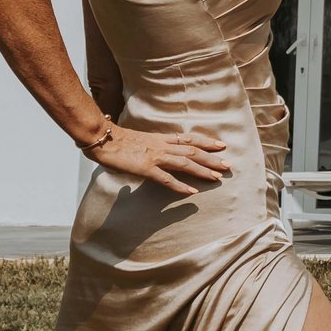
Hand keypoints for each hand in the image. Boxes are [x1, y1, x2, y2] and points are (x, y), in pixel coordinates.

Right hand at [94, 121, 229, 196]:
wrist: (101, 139)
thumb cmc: (116, 141)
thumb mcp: (139, 141)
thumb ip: (150, 147)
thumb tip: (155, 156)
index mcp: (160, 138)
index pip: (189, 139)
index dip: (206, 141)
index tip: (221, 144)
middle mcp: (162, 146)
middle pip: (193, 151)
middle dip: (212, 158)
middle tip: (228, 165)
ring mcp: (155, 156)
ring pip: (185, 163)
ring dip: (202, 170)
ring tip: (217, 177)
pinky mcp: (146, 168)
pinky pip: (167, 179)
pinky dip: (180, 185)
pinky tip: (191, 192)